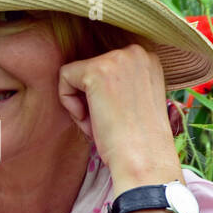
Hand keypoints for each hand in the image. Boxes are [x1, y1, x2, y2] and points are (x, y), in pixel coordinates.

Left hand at [57, 42, 175, 177]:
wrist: (145, 160)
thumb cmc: (139, 141)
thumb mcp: (135, 100)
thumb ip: (120, 82)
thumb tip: (91, 77)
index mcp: (147, 58)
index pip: (107, 67)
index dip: (105, 97)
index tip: (118, 117)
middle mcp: (135, 51)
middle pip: (90, 69)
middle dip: (92, 99)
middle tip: (108, 123)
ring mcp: (117, 58)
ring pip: (76, 74)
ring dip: (82, 104)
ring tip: (102, 124)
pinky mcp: (97, 70)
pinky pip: (64, 78)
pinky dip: (69, 104)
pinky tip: (90, 121)